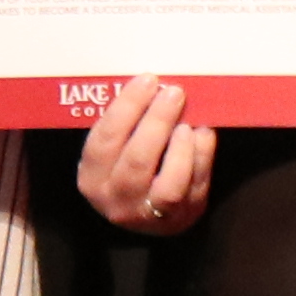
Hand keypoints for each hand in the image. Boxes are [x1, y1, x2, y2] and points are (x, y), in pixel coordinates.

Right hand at [73, 74, 218, 233]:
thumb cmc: (126, 168)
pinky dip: (201, 156)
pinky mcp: (184, 215)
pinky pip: (195, 187)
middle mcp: (117, 200)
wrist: (146, 215)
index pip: (105, 140)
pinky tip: (202, 133)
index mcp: (92, 178)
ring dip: (180, 147)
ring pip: (169, 184)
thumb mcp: (112, 151)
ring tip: (187, 121)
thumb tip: (154, 85)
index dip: (127, 107)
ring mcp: (152, 214)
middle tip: (173, 93)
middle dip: (157, 121)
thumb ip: (125, 124)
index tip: (147, 80)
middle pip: (137, 160)